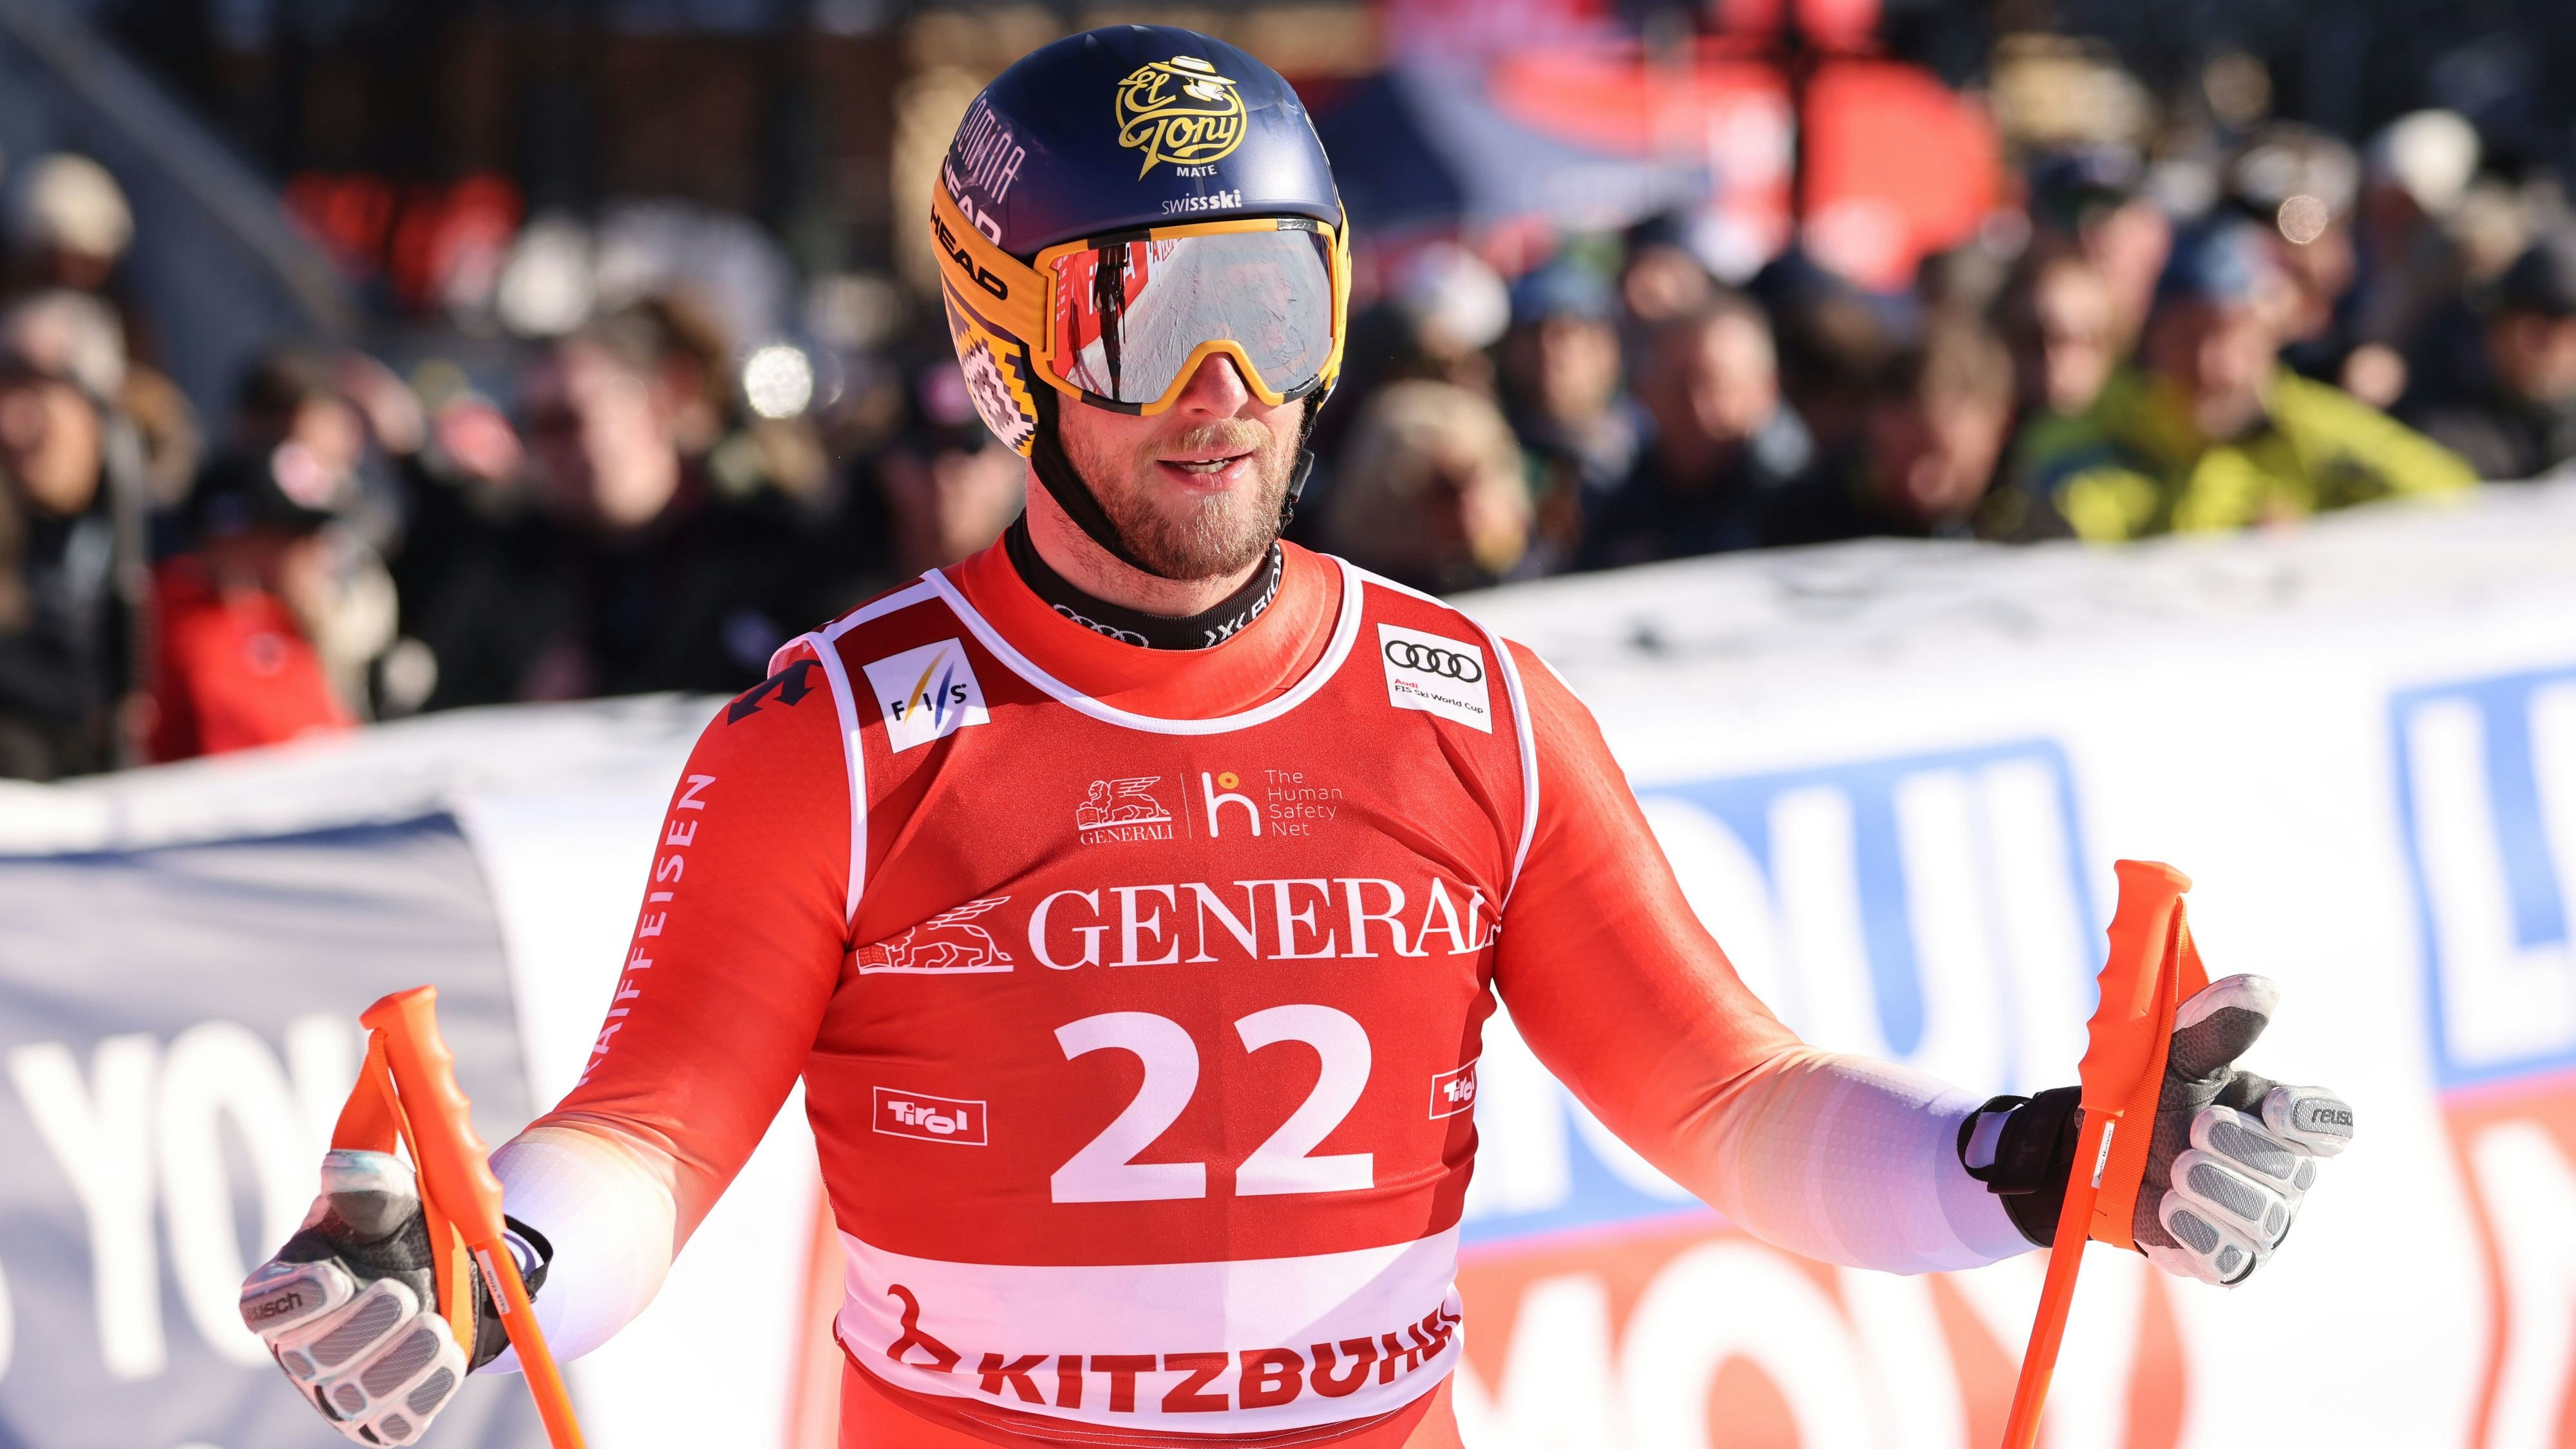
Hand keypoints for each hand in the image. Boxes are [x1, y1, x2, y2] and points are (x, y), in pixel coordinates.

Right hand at [238, 1150, 545, 1444]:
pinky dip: (426, 1390)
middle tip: (403, 1294)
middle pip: (311, 1359)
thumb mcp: (394, 1202)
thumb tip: (344, 1168)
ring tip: (435, 1325)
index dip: (294, 1301)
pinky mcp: (382, 1420)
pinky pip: (397, 1422)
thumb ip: (370, 1187)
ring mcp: (339, 1392)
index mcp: (288, 1291)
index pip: (263, 1307)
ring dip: (401, 1361)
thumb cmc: (406, 1235)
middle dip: (362, 1329)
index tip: (335, 1278)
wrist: (455, 1280)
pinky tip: (446, 1356)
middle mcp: (302, 1348)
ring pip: (356, 1397)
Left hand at [1959, 974, 2352, 1285]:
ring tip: (2172, 1171)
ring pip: (2263, 1218)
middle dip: (2238, 1149)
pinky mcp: (2229, 1260)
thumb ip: (2216, 1026)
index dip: (2314, 1120)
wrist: (2098, 1154)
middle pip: (2291, 1172)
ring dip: (2211, 1188)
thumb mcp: (2176, 1055)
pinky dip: (2197, 1232)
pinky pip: (2232, 1259)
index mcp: (2285, 1121)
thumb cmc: (2151, 1098)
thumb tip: (2262, 989)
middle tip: (2195, 1129)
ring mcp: (2262, 1222)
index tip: (2277, 1106)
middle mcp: (2286, 1174)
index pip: (2333, 1125)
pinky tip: (2168, 1209)